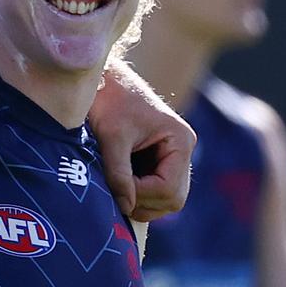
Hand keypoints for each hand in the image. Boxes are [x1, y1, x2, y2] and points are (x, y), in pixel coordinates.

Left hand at [88, 63, 194, 220]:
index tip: (116, 188)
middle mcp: (182, 149)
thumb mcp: (112, 137)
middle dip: (144, 202)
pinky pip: (154, 189)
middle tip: (115, 195)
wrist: (103, 80)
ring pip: (165, 198)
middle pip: (173, 198)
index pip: (170, 188)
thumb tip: (125, 206)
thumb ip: (118, 173)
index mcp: (180, 140)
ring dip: (140, 200)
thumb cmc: (109, 101)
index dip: (142, 194)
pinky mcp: (158, 159)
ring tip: (115, 188)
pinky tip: (118, 183)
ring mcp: (172, 156)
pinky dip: (137, 193)